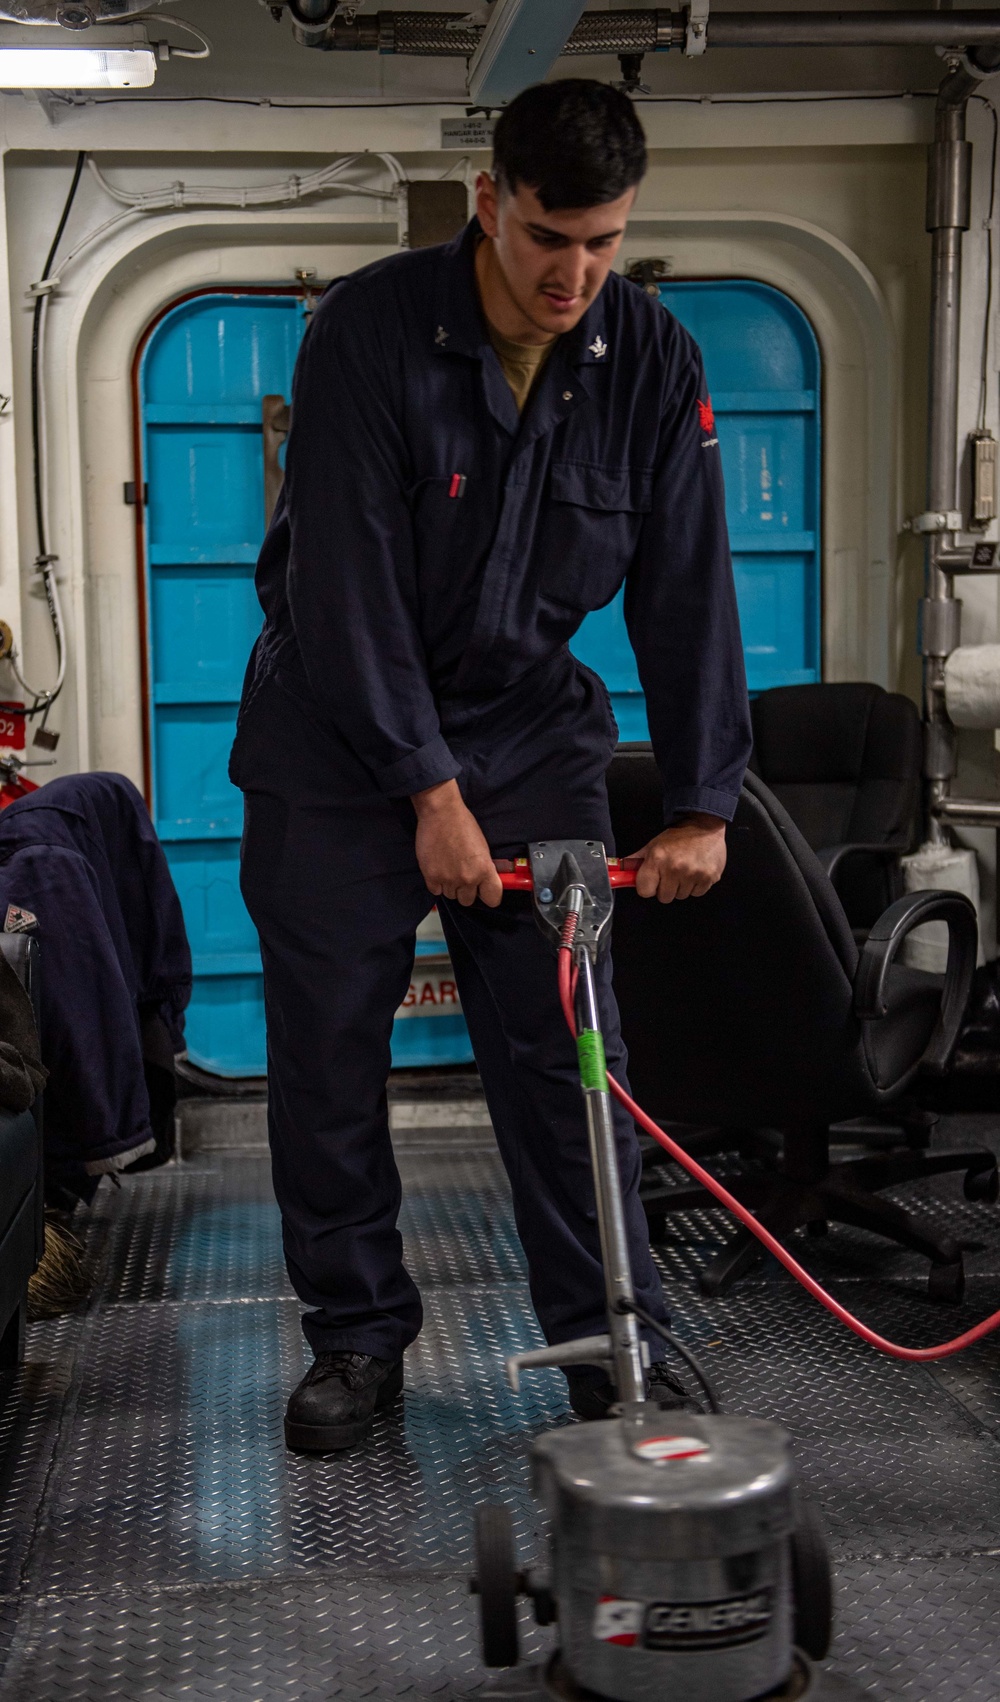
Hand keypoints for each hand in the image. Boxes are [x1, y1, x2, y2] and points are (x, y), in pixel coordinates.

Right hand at [412, 780, 502, 907]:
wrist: (441, 813)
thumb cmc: (463, 825)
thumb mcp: (483, 848)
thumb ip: (483, 868)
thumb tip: (482, 882)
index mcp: (484, 869)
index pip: (493, 899)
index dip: (488, 895)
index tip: (483, 892)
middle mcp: (468, 878)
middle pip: (467, 900)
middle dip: (465, 890)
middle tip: (461, 876)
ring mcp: (448, 879)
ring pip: (451, 896)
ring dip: (450, 886)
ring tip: (448, 868)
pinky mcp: (431, 876)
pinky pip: (435, 891)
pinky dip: (436, 883)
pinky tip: (438, 869)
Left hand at [629, 813, 726, 902]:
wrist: (705, 825)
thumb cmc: (677, 837)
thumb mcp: (653, 845)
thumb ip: (636, 861)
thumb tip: (618, 872)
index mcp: (657, 859)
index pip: (644, 891)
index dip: (648, 887)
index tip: (653, 881)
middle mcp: (675, 868)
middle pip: (664, 897)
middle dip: (666, 888)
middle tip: (671, 873)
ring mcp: (693, 874)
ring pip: (681, 896)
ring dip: (682, 887)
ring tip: (685, 870)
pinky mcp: (709, 878)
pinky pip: (697, 894)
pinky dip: (696, 886)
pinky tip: (696, 871)